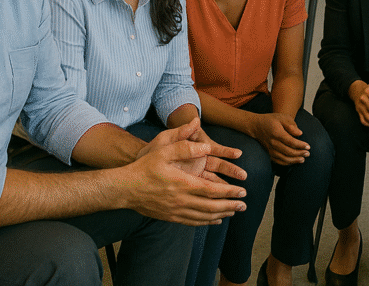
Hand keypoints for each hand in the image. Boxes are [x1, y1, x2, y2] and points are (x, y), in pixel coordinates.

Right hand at [127, 126, 246, 225]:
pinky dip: (206, 222)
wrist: (124, 188)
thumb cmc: (144, 167)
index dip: (229, 193)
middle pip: (212, 207)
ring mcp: (175, 211)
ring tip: (234, 212)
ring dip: (221, 215)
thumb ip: (185, 146)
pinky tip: (214, 220)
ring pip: (203, 217)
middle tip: (244, 205)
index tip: (243, 192)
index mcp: (183, 184)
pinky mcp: (170, 217)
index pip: (212, 191)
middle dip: (230, 206)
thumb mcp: (163, 150)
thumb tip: (206, 145)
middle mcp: (181, 200)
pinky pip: (192, 222)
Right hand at [249, 112, 309, 164]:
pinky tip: (294, 161)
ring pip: (284, 158)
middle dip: (300, 154)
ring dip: (294, 160)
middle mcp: (273, 142)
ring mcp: (270, 149)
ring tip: (303, 159)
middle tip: (308, 153)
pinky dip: (287, 163)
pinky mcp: (268, 153)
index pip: (291, 141)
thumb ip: (291, 125)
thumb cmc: (271, 120)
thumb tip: (300, 134)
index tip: (308, 146)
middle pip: (288, 151)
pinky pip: (279, 161)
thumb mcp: (282, 117)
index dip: (300, 145)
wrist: (256, 126)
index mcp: (277, 133)